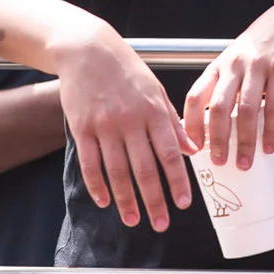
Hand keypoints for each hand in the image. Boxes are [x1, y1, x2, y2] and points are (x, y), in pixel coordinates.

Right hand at [52, 24, 194, 231]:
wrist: (88, 50)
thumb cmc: (127, 71)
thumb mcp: (157, 91)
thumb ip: (173, 122)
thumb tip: (192, 149)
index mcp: (154, 111)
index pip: (169, 152)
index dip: (177, 180)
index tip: (183, 203)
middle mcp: (130, 120)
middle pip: (144, 168)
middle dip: (154, 200)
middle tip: (161, 223)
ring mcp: (104, 126)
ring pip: (116, 171)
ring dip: (126, 200)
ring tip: (133, 221)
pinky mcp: (81, 128)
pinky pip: (90, 163)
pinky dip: (97, 185)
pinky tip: (105, 202)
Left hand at [183, 0, 273, 168]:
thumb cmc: (263, 45)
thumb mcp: (235, 61)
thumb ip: (224, 88)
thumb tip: (212, 125)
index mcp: (218, 66)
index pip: (196, 97)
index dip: (190, 125)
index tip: (192, 147)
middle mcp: (234, 66)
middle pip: (220, 108)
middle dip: (218, 140)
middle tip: (219, 161)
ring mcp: (258, 67)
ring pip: (247, 111)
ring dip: (245, 141)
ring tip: (245, 161)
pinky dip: (272, 130)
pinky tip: (270, 144)